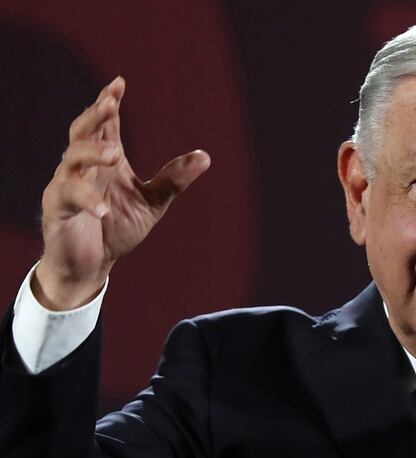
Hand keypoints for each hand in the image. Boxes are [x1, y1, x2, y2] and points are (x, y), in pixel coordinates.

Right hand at [35, 76, 210, 309]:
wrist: (91, 264)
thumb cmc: (116, 228)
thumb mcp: (152, 203)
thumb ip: (173, 180)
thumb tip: (205, 157)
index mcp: (106, 161)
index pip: (105, 125)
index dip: (109, 103)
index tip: (119, 83)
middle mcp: (82, 167)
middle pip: (82, 132)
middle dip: (95, 116)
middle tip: (110, 104)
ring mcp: (66, 185)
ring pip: (72, 158)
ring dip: (92, 152)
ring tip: (114, 153)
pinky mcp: (57, 208)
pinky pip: (68, 197)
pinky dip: (88, 200)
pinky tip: (104, 208)